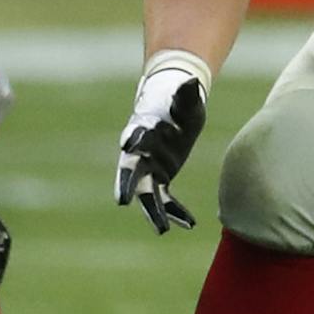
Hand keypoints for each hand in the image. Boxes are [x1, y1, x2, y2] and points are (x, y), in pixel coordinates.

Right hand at [115, 56, 209, 233]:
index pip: (133, 138)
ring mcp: (148, 168)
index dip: (131, 141)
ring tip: (162, 230)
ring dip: (152, 211)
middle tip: (122, 200)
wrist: (174, 108)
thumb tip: (191, 83)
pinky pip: (165, 199)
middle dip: (126, 185)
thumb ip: (186, 95)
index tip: (127, 144)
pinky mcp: (160, 177)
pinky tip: (189, 224)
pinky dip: (174, 211)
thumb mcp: (186, 98)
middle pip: (129, 172)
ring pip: (145, 193)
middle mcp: (139, 152)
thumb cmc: (179, 101)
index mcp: (142, 129)